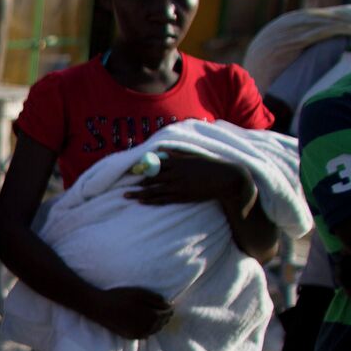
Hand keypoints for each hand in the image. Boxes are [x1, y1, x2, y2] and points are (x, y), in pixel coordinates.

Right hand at [90, 286, 173, 338]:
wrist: (100, 307)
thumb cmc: (119, 297)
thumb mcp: (139, 293)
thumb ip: (156, 299)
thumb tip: (168, 305)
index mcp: (151, 316)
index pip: (166, 314)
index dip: (169, 309)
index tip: (170, 305)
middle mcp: (147, 328)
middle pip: (161, 323)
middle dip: (165, 317)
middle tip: (165, 311)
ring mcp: (138, 334)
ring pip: (154, 330)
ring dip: (158, 324)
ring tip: (157, 317)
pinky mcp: (130, 337)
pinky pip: (145, 335)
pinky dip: (149, 330)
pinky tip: (147, 324)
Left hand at [126, 151, 252, 210]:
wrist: (226, 179)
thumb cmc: (210, 165)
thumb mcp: (193, 156)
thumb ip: (176, 153)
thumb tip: (161, 150)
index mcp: (178, 162)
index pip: (155, 164)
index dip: (142, 168)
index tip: (131, 171)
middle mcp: (176, 174)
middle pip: (152, 179)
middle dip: (137, 183)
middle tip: (124, 186)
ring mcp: (179, 186)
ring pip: (155, 191)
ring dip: (139, 193)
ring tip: (127, 195)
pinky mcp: (183, 197)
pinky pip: (164, 199)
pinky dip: (152, 200)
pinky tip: (142, 201)